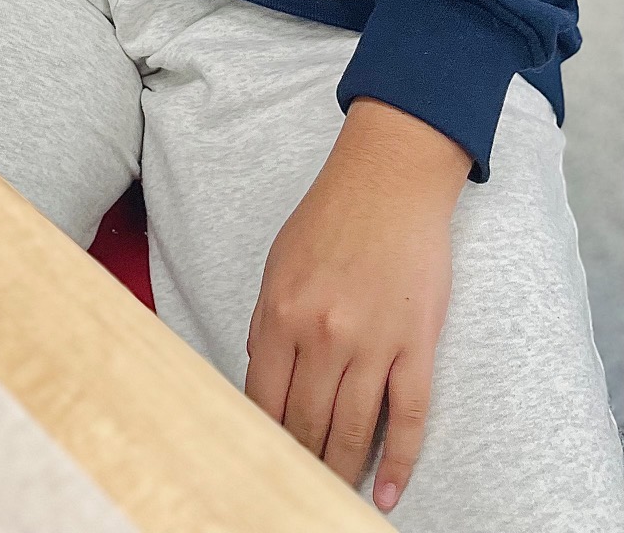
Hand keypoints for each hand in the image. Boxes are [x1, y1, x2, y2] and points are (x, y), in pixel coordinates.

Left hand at [245, 99, 469, 513]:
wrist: (389, 181)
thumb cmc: (329, 218)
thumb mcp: (278, 265)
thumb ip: (267, 324)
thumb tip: (262, 381)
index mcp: (280, 314)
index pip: (264, 400)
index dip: (264, 440)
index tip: (262, 464)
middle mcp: (323, 335)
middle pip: (308, 423)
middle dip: (301, 463)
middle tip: (296, 490)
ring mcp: (373, 343)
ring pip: (354, 430)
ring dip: (343, 470)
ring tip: (334, 497)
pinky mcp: (417, 345)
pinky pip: (409, 417)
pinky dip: (400, 462)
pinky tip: (386, 493)